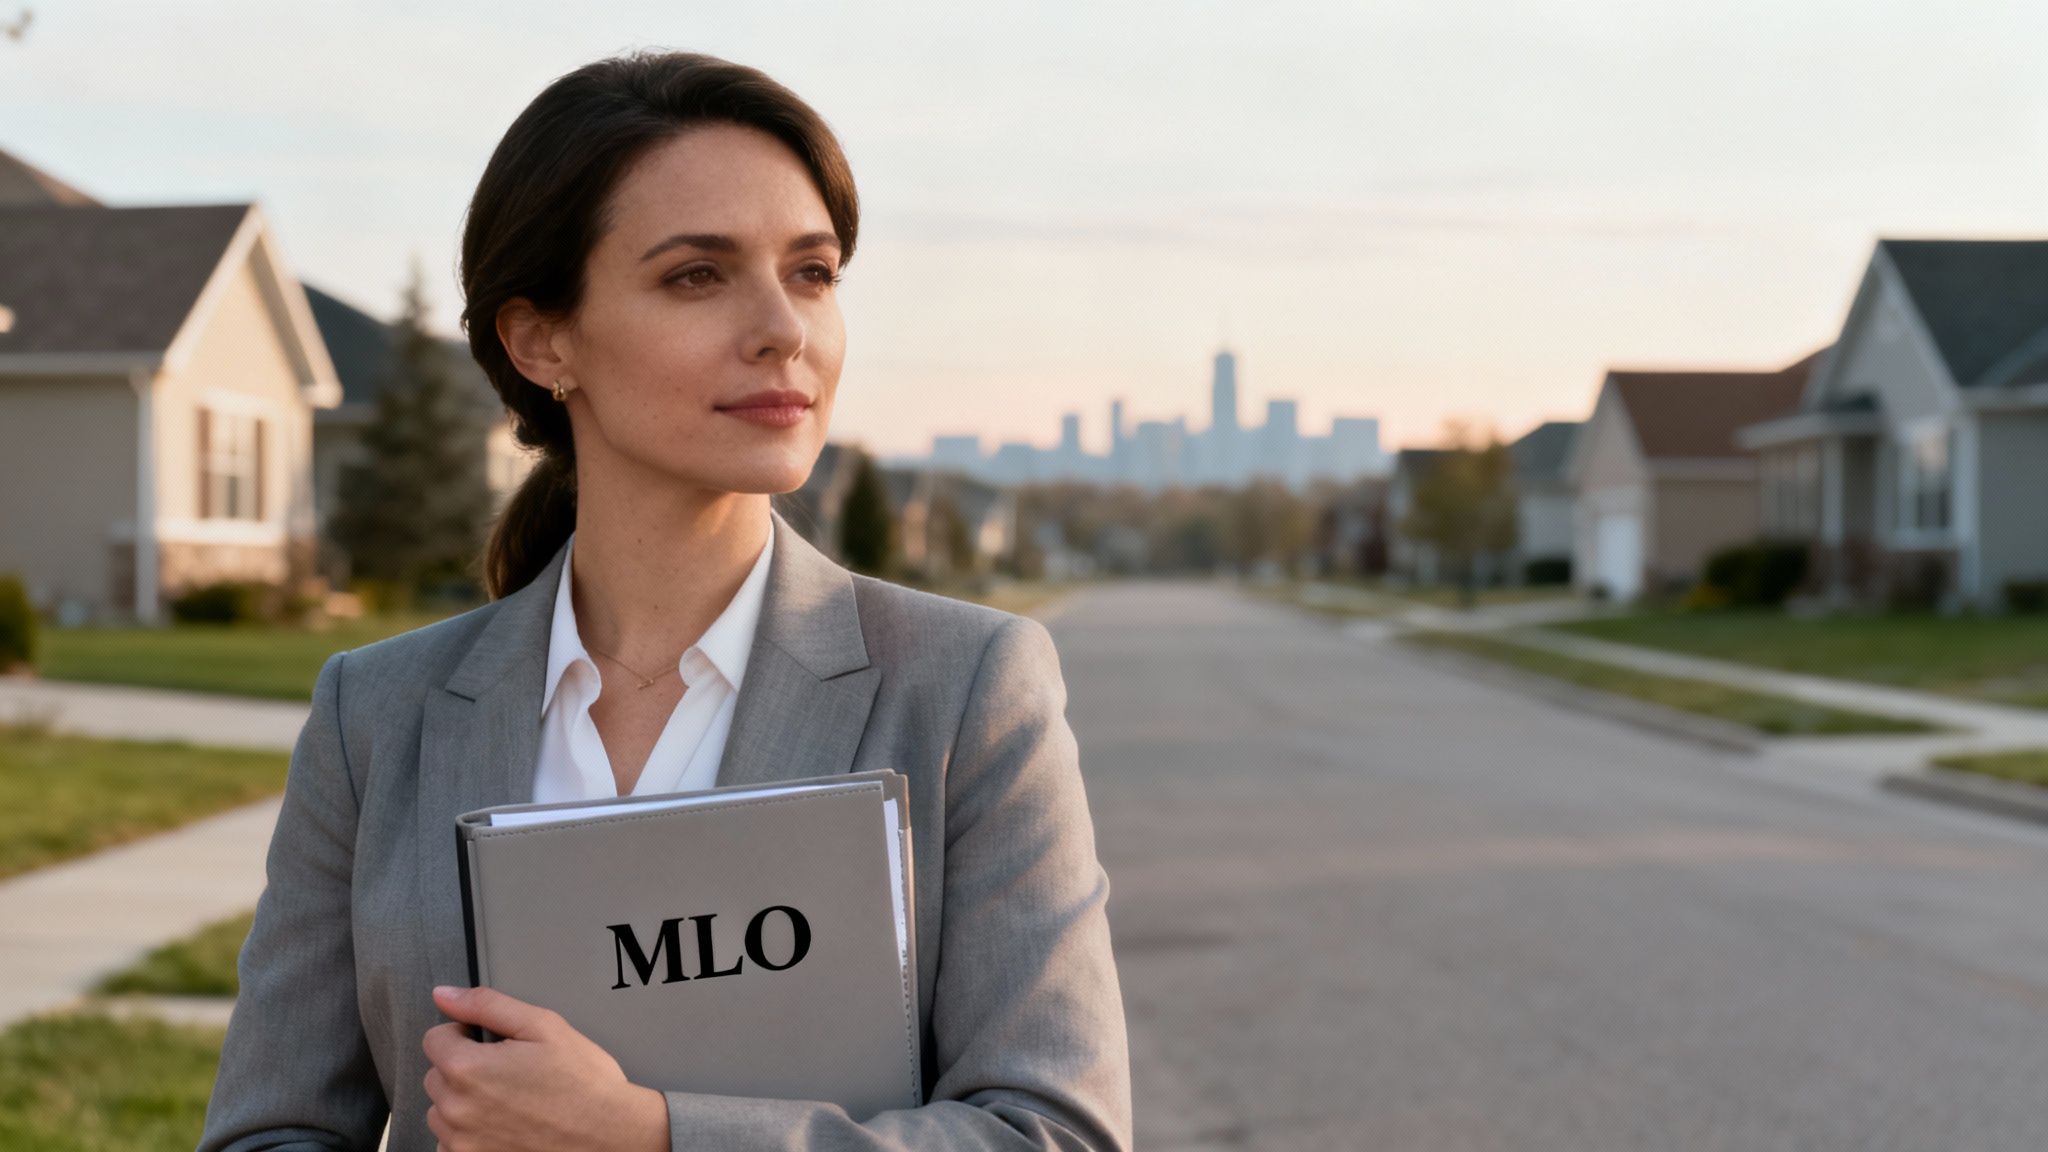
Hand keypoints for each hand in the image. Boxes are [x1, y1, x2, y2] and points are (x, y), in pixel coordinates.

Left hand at [423, 984, 669, 1151]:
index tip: (493, 1042)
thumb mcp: (543, 1026)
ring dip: (463, 1102)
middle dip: (464, 1067)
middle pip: (436, 1075)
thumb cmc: (583, 1083)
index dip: (466, 1033)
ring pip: (441, 1111)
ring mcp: (462, 1142)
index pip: (435, 1038)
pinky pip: (451, 1143)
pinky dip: (469, 1133)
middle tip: (509, 1070)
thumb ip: (487, 1005)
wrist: (610, 1135)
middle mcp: (456, 1110)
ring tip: (508, 1100)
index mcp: (468, 1069)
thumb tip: (445, 995)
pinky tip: (502, 1125)